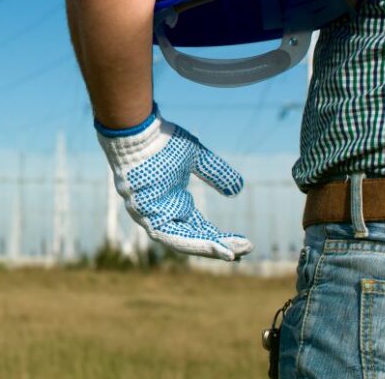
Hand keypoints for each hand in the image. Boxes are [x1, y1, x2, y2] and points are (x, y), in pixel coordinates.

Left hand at [96, 108, 252, 260]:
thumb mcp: (196, 158)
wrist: (139, 131)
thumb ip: (215, 174)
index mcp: (173, 201)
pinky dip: (193, 242)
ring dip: (207, 249)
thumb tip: (238, 189)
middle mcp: (161, 212)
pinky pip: (169, 235)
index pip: (198, 228)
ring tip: (232, 254)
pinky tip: (215, 246)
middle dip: (218, 247)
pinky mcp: (144, 214)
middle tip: (245, 252)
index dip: (220, 237)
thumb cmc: (163, 142)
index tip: (244, 243)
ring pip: (181, 241)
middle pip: (192, 238)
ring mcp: (150, 215)